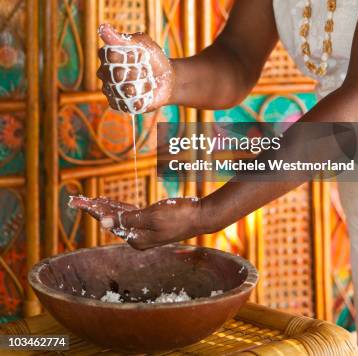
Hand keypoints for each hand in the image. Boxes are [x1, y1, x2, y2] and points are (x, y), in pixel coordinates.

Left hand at [69, 195, 206, 249]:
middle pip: (110, 220)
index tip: (77, 202)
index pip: (108, 221)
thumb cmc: (178, 215)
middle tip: (76, 199)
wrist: (200, 216)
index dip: (92, 209)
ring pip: (118, 216)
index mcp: (135, 238)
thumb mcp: (152, 217)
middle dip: (93, 208)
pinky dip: (118, 207)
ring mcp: (144, 230)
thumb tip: (104, 223)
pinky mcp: (151, 222)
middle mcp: (137, 237)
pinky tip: (110, 203)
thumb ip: (128, 220)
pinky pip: (129, 214)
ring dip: (104, 207)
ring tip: (88, 200)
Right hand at [97, 23, 174, 113]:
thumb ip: (122, 39)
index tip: (139, 55)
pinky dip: (138, 99)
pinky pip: (123, 104)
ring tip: (147, 82)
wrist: (167, 79)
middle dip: (135, 71)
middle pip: (114, 74)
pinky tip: (145, 94)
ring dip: (139, 86)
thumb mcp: (142, 44)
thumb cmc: (153, 59)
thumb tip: (103, 27)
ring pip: (119, 90)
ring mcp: (111, 90)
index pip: (108, 55)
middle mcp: (106, 74)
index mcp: (108, 57)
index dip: (126, 56)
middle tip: (145, 70)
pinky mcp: (119, 104)